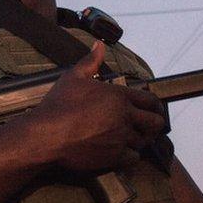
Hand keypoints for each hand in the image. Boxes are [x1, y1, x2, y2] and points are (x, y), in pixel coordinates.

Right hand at [25, 41, 166, 171]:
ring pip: (145, 141)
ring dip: (140, 140)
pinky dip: (131, 156)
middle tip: (147, 126)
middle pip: (155, 122)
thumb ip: (90, 61)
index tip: (153, 109)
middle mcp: (124, 116)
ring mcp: (121, 137)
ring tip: (134, 138)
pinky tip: (123, 152)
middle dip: (153, 124)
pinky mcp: (114, 156)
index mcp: (119, 96)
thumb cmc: (59, 105)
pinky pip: (134, 158)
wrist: (47, 135)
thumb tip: (99, 44)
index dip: (155, 105)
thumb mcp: (73, 77)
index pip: (151, 100)